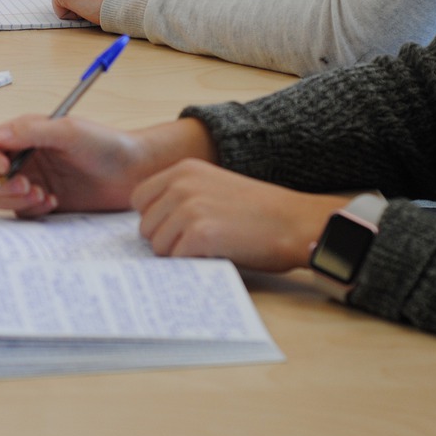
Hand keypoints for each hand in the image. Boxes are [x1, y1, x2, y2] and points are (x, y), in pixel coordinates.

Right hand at [0, 116, 218, 218]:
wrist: (134, 173)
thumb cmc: (106, 144)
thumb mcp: (69, 131)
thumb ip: (31, 131)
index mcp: (23, 134)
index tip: (2, 167)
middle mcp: (22, 157)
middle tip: (26, 185)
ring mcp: (29, 181)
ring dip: (12, 198)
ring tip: (41, 194)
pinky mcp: (40, 202)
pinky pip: (18, 212)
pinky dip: (29, 209)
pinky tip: (52, 202)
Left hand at [130, 159, 351, 271]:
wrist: (296, 222)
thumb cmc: (259, 212)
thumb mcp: (213, 188)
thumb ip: (181, 197)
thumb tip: (150, 227)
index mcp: (183, 170)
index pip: (140, 200)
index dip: (155, 220)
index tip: (176, 230)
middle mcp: (181, 184)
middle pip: (145, 226)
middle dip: (165, 241)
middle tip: (198, 244)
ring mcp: (189, 208)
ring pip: (158, 246)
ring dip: (178, 255)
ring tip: (209, 249)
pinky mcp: (200, 234)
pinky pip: (176, 259)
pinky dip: (192, 264)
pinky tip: (216, 256)